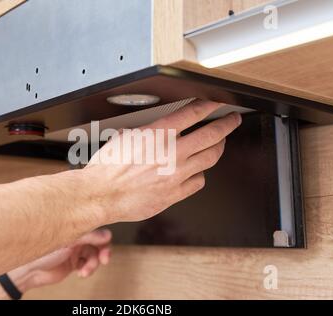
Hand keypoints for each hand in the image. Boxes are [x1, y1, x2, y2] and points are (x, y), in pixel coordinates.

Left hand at [7, 229, 111, 292]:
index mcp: (73, 227)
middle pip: (97, 242)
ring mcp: (74, 250)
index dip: (103, 236)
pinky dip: (87, 269)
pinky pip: (87, 264)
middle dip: (102, 252)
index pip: (94, 227)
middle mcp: (75, 237)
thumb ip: (89, 237)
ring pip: (93, 255)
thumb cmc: (41, 252)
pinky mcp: (73, 262)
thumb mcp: (68, 242)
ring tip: (85, 271)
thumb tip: (107, 235)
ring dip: (93, 264)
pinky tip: (81, 272)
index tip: (106, 243)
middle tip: (104, 259)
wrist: (29, 272)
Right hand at [83, 100, 241, 223]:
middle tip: (231, 121)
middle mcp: (171, 153)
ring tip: (219, 144)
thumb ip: (141, 133)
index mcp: (158, 134)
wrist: (101, 195)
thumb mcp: (122, 138)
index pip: (193, 113)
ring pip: (210, 158)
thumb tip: (145, 132)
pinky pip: (198, 182)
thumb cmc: (106, 169)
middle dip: (226, 125)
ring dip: (218, 148)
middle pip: (211, 135)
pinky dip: (201, 174)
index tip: (218, 104)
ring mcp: (176, 174)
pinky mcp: (174, 193)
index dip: (210, 106)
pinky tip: (197, 172)